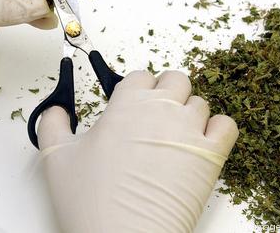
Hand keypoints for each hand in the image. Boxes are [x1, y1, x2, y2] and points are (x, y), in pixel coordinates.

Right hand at [37, 70, 238, 232]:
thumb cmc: (91, 202)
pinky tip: (199, 145)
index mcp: (126, 103)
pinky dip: (216, 130)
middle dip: (165, 93)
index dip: (135, 91)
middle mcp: (162, 109)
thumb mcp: (56, 157)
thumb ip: (52, 124)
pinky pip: (227, 126)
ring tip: (172, 139)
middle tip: (152, 118)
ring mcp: (189, 131)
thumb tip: (56, 110)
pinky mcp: (211, 156)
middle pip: (175, 79)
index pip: (140, 76)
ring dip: (188, 114)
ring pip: (200, 102)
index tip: (129, 107)